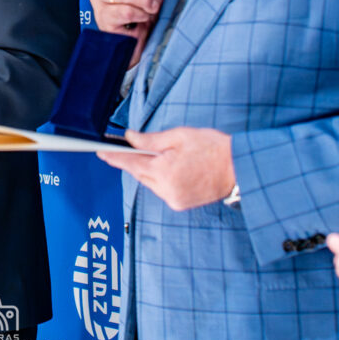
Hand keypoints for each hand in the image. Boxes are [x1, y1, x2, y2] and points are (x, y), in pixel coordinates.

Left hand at [97, 127, 234, 210]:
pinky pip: (161, 189)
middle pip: (139, 173)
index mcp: (164, 171)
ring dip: (147, 169)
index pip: (131, 163)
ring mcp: (173, 199)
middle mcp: (166, 189)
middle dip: (130, 161)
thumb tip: (130, 138)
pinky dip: (159, 179)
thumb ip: (151, 139)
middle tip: (120, 150)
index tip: (100, 152)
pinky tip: (166, 168)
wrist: (238, 169)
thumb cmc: (212, 149)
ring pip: (149, 182)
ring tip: (153, 155)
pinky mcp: (180, 204)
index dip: (114, 157)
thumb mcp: (180, 136)